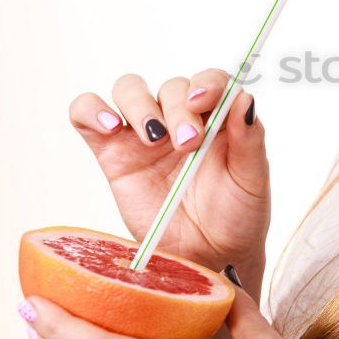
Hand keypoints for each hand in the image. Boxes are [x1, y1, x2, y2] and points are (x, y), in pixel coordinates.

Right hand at [69, 70, 269, 293]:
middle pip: (170, 86)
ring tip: (153, 137)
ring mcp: (144, 135)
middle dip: (177, 109)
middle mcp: (180, 119)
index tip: (203, 103)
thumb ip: (250, 139)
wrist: (208, 259)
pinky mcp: (112, 154)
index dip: (205, 83)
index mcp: (217, 119)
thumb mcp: (252, 180)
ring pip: (128, 89)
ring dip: (139, 104)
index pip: (208, 80)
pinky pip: (86, 115)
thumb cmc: (237, 217)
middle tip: (187, 144)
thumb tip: (244, 98)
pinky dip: (91, 110)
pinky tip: (109, 128)